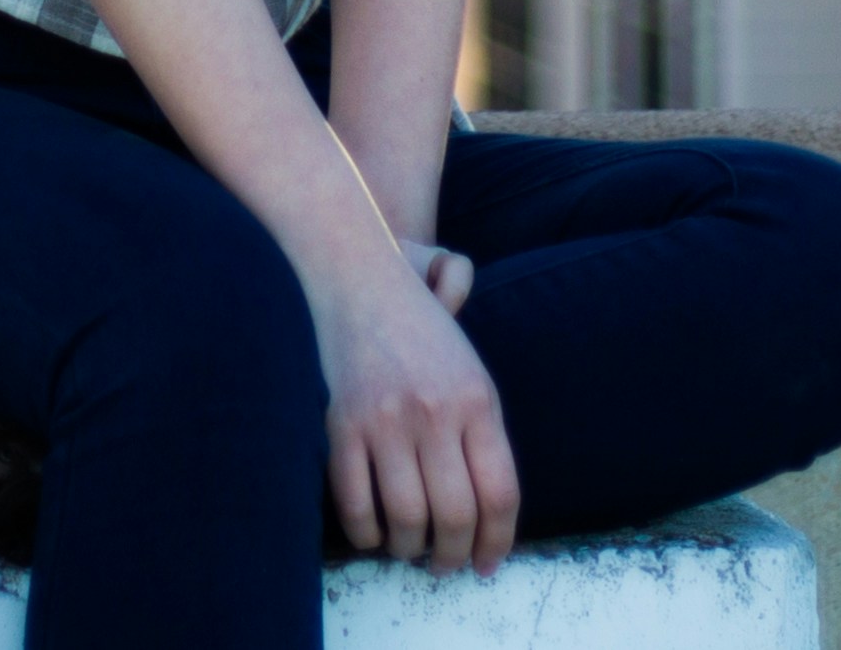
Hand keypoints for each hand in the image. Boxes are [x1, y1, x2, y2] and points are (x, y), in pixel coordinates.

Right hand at [308, 248, 519, 573]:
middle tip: (447, 565)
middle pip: (457, 515)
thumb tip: (494, 502)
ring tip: (410, 550)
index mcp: (477, 399)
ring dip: (409, 549)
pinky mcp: (340, 424)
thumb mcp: (470, 360)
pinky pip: (355, 503)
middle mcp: (436, 412)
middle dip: (454, 556)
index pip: (500, 494)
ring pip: (407, 518)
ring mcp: (386, 420)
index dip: (497, 542)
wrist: (354, 274)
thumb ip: (486, 424)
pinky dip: (366, 532)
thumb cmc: (415, 323)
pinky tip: (373, 533)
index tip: (488, 563)